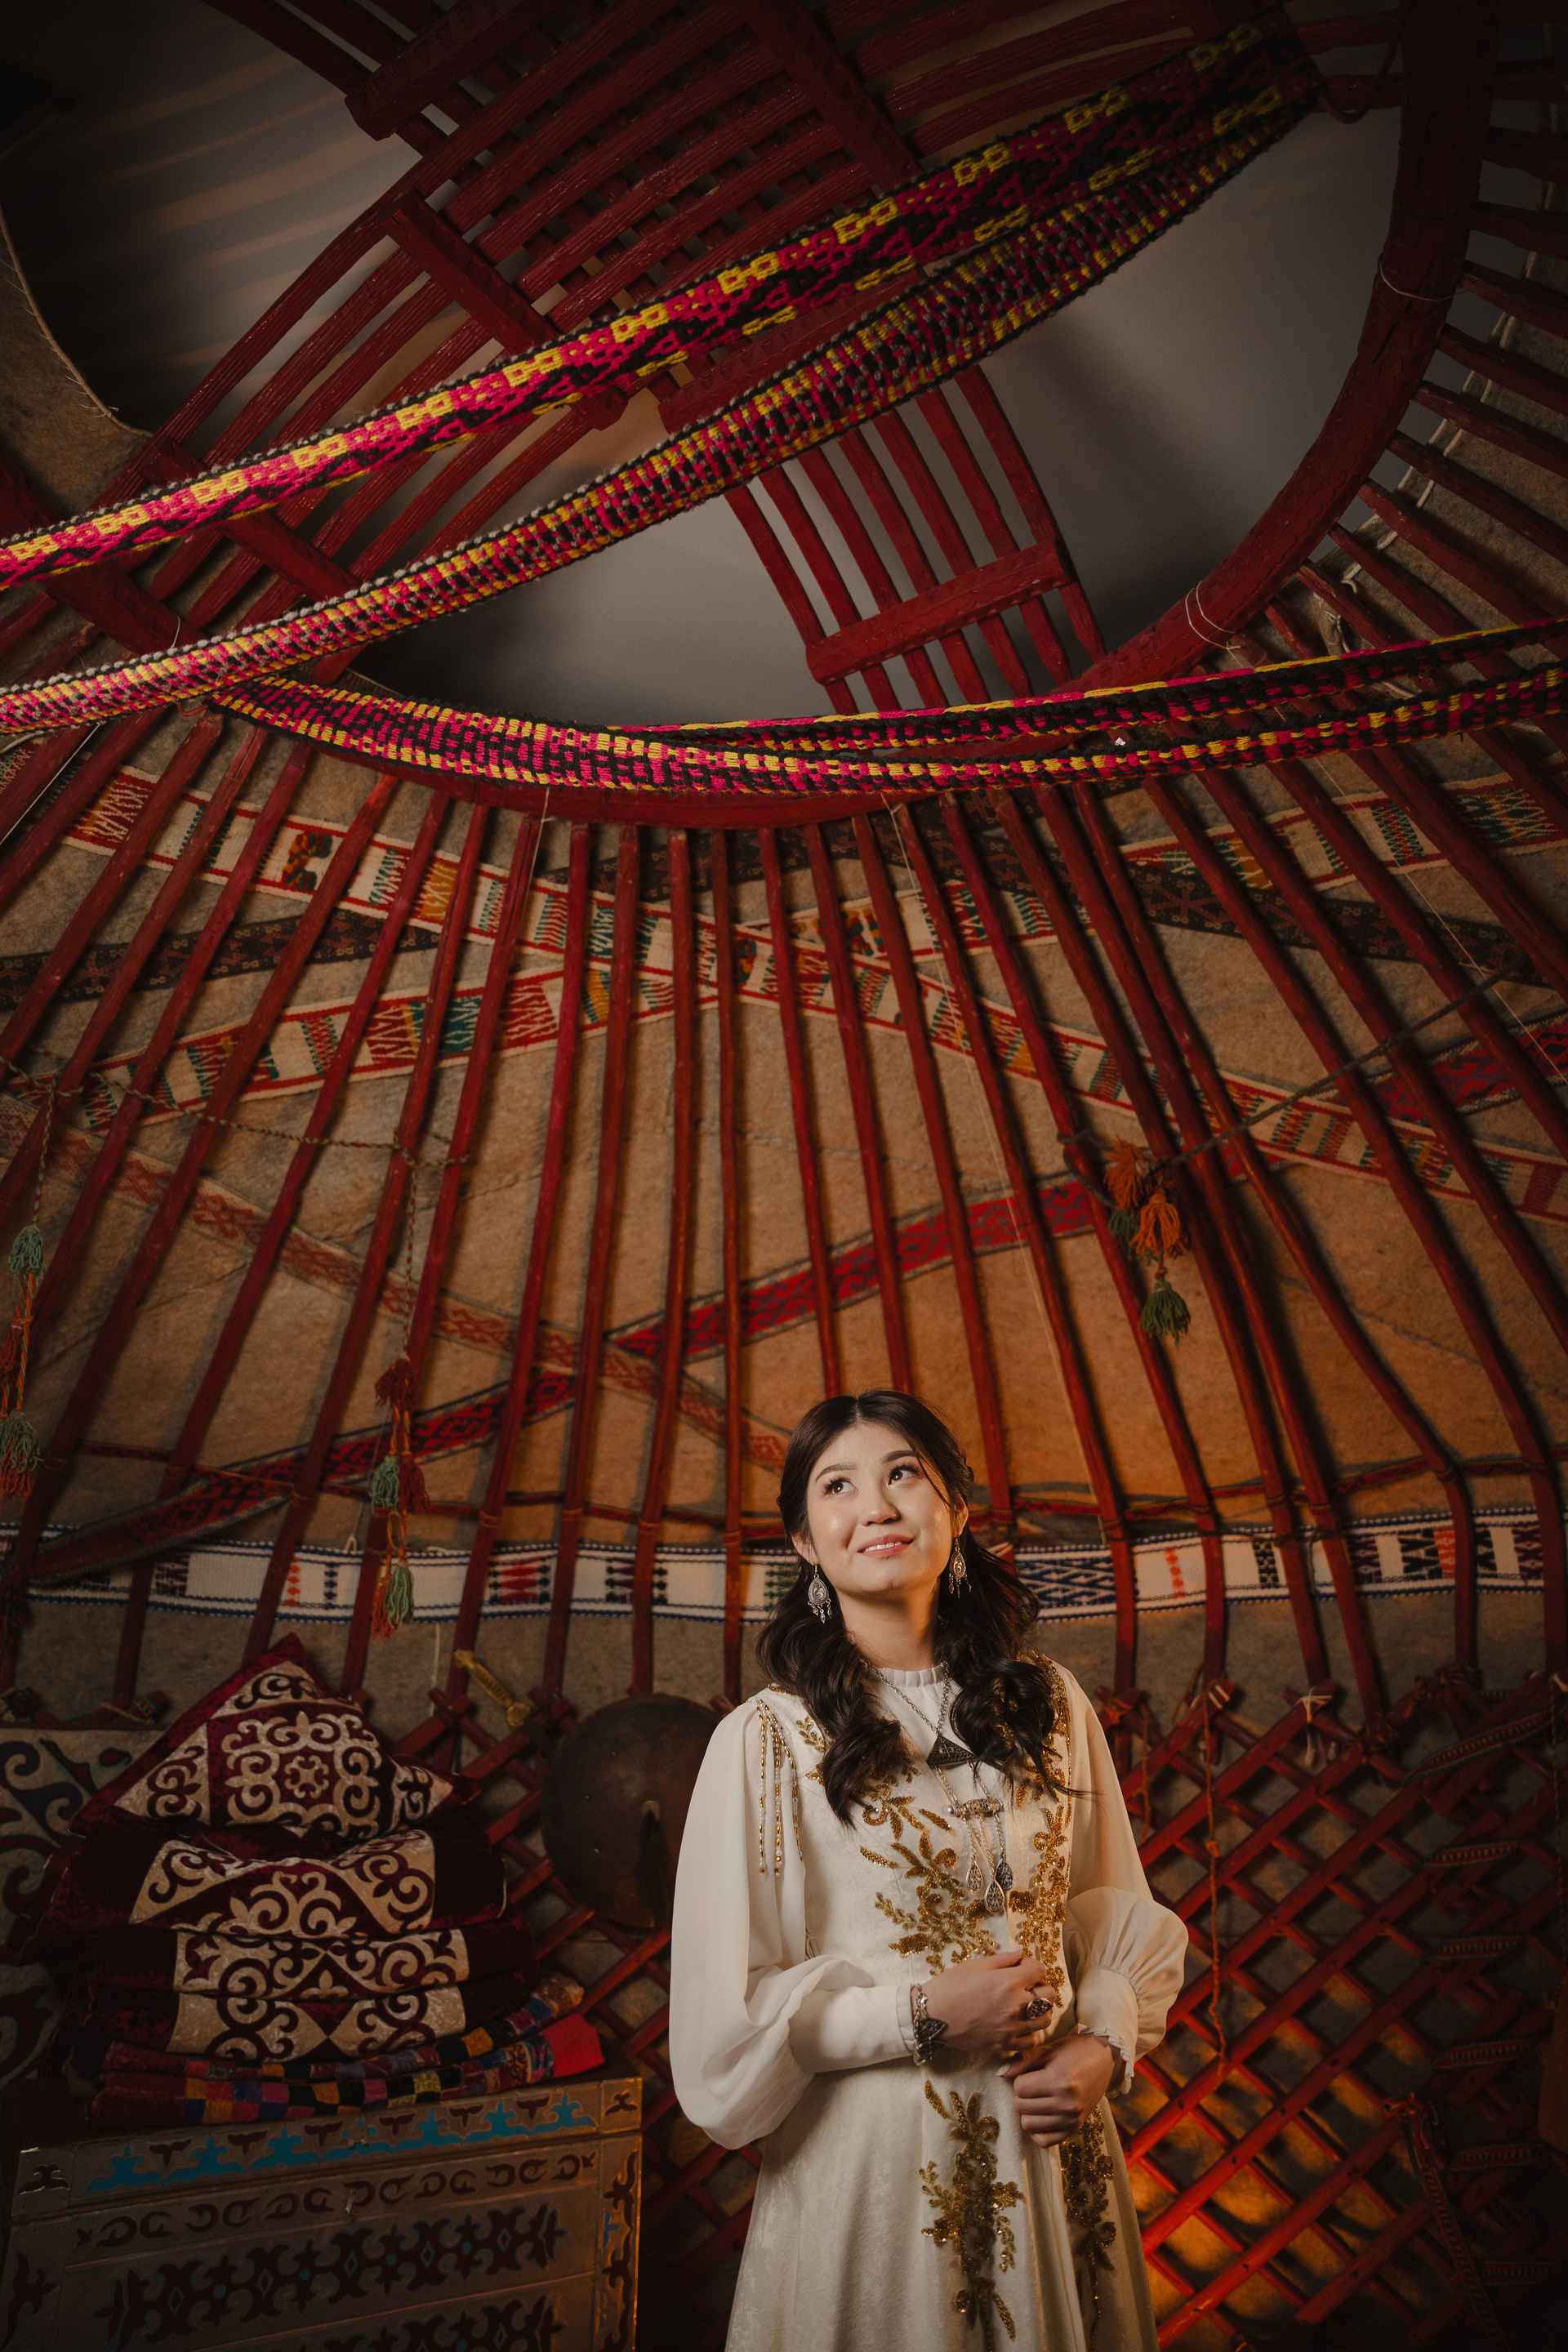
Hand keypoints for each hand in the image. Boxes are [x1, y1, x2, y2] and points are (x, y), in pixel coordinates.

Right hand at [920, 1949, 1054, 2062]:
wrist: (931, 2016)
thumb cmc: (950, 1986)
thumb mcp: (976, 1965)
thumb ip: (1003, 1959)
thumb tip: (1020, 1951)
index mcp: (1008, 1982)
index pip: (1040, 1970)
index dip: (1033, 1966)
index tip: (1022, 1968)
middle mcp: (1015, 2005)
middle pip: (1049, 1996)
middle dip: (1042, 1987)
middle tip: (1027, 1986)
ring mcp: (1011, 2027)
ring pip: (1044, 2020)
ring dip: (1039, 2010)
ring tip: (1025, 2006)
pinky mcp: (1004, 2044)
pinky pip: (1031, 2041)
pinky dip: (1030, 2032)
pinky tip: (1018, 2024)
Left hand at [1007, 2034, 1117, 2147]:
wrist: (1105, 2060)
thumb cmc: (1075, 2050)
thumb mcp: (1049, 2049)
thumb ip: (1023, 2061)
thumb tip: (1000, 2074)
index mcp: (1059, 2081)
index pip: (1019, 2089)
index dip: (1020, 2079)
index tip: (1030, 2073)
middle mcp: (1066, 2104)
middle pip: (1021, 2107)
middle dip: (1022, 2095)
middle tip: (1033, 2085)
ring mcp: (1072, 2119)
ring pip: (1029, 2125)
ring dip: (1028, 2112)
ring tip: (1038, 2098)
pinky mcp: (1075, 2129)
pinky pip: (1045, 2141)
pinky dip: (1038, 2130)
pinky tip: (1042, 2115)